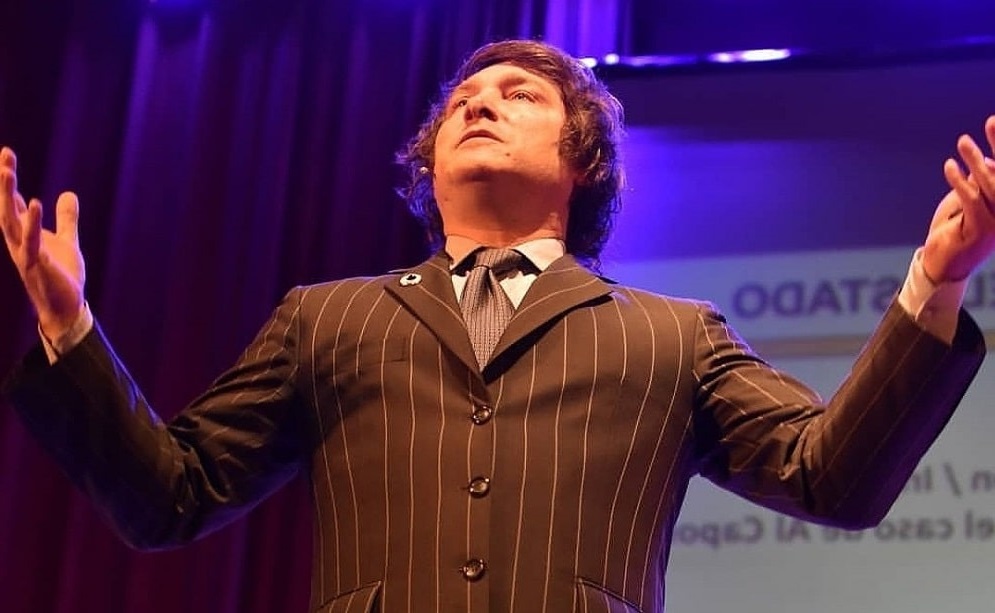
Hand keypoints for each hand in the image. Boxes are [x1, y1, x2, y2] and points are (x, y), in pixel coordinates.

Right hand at [0, 147, 85, 339]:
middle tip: (5, 156)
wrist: (66, 308)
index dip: (7, 180)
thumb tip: (68, 194)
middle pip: (5, 206)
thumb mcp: (67, 241)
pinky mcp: (37, 266)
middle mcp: (18, 241)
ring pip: (10, 221)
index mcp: (23, 234)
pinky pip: (31, 242)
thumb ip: (66, 219)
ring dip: (7, 196)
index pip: (11, 201)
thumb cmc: (62, 276)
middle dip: (2, 182)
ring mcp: (24, 253)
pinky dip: (32, 223)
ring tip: (8, 172)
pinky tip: (33, 203)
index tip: (6, 154)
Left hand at [921, 115, 994, 283]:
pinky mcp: (980, 231)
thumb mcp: (968, 202)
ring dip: (976, 159)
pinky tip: (949, 166)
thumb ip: (979, 184)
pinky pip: (971, 200)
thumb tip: (985, 161)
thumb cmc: (954, 232)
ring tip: (963, 141)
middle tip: (991, 121)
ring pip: (991, 184)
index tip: (994, 123)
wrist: (943, 265)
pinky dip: (960, 181)